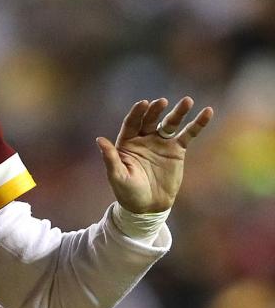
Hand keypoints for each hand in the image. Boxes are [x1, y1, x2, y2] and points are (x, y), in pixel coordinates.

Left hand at [96, 97, 213, 213]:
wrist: (148, 206)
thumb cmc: (127, 192)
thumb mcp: (117, 176)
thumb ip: (110, 158)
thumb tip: (99, 140)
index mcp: (127, 142)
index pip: (132, 123)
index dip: (137, 113)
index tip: (143, 103)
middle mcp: (143, 138)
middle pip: (150, 120)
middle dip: (156, 110)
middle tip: (162, 102)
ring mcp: (161, 142)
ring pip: (170, 123)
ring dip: (179, 112)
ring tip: (187, 101)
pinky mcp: (177, 150)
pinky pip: (188, 134)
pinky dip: (197, 124)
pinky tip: (207, 112)